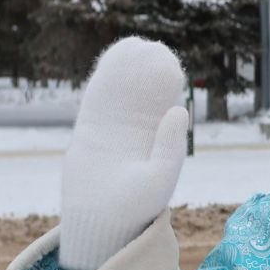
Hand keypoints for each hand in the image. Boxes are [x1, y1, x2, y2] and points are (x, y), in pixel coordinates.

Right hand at [59, 38, 189, 269]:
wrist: (101, 222)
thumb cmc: (135, 207)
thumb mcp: (160, 176)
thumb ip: (171, 145)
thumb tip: (180, 109)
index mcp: (159, 141)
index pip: (165, 105)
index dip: (168, 84)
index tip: (171, 64)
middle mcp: (137, 132)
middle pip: (143, 94)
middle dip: (147, 72)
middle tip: (154, 49)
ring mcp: (112, 130)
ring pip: (120, 93)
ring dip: (125, 72)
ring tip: (134, 47)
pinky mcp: (89, 131)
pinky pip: (97, 101)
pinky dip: (103, 82)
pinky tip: (110, 63)